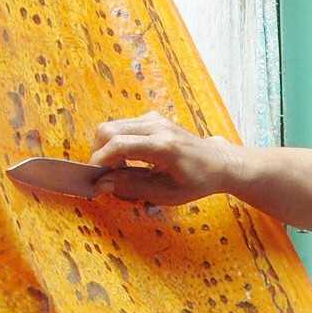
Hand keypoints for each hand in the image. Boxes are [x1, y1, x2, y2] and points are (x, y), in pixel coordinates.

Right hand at [89, 111, 239, 204]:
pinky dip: (116, 142)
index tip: (94, 178)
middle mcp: (157, 126)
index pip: (119, 145)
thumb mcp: (166, 194)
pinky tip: (128, 160)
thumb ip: (133, 187)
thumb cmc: (196, 181)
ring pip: (111, 126)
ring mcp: (154, 119)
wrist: (217, 162)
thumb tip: (103, 184)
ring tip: (118, 170)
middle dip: (98, 153)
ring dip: (106, 148)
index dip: (99, 161)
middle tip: (104, 175)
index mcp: (163, 146)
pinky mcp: (152, 118)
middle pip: (108, 130)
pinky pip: (122, 126)